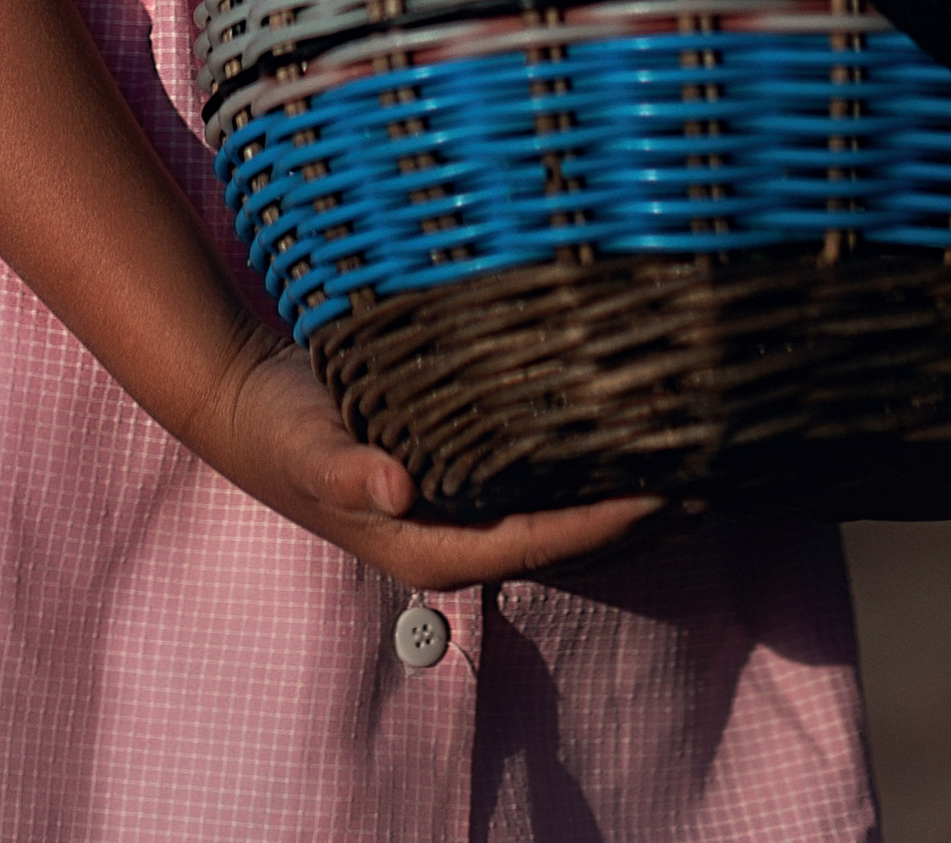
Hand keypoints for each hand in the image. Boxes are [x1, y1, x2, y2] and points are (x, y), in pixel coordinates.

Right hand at [194, 324, 658, 587]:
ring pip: (552, 509)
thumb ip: (348, 468)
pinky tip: (613, 432)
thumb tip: (399, 485)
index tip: (659, 494)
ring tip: (682, 459)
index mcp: (428, 546)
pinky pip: (531, 476)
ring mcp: (456, 505)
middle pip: (558, 537)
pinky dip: (576, 462)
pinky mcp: (455, 470)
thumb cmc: (281, 432)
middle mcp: (452, 534)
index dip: (599, 523)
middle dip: (627, 515)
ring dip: (611, 491)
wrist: (249, 404)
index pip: (535, 540)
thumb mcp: (307, 448)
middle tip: (701, 476)